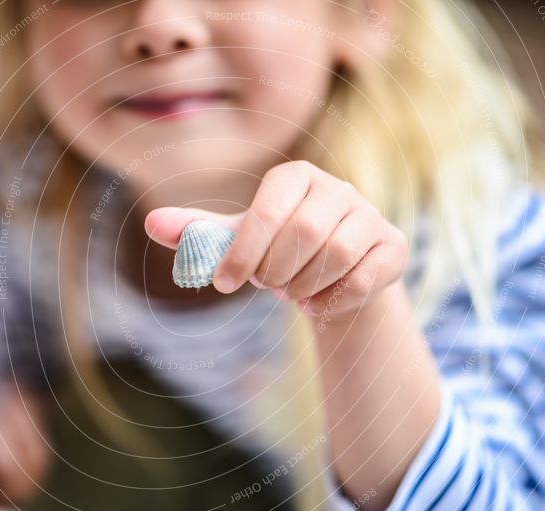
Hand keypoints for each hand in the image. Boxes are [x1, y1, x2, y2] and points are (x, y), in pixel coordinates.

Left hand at [144, 160, 408, 320]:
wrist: (331, 275)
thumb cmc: (277, 250)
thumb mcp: (236, 242)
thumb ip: (199, 234)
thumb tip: (151, 224)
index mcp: (296, 176)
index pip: (269, 207)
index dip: (244, 249)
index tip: (224, 284)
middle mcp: (337, 188)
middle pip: (305, 232)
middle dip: (276, 270)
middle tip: (268, 284)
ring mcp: (370, 216)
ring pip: (338, 255)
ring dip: (304, 285)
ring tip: (293, 289)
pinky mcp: (393, 247)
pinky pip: (364, 278)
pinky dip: (333, 300)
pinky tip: (318, 301)